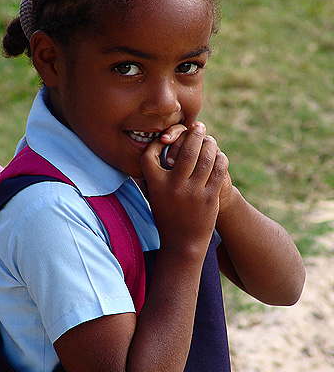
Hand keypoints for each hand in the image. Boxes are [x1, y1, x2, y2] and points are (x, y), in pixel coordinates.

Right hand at [140, 122, 228, 250]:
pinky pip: (218, 170)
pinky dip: (219, 159)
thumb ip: (153, 176)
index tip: (167, 138)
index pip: (151, 154)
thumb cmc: (167, 217)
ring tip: (209, 139)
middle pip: (186, 150)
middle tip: (198, 126)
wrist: (182, 244)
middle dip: (194, 134)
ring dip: (209, 144)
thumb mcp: (154, 196)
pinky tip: (218, 155)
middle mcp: (173, 187)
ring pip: (205, 158)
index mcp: (155, 185)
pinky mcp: (210, 198)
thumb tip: (158, 148)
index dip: (158, 141)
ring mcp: (193, 193)